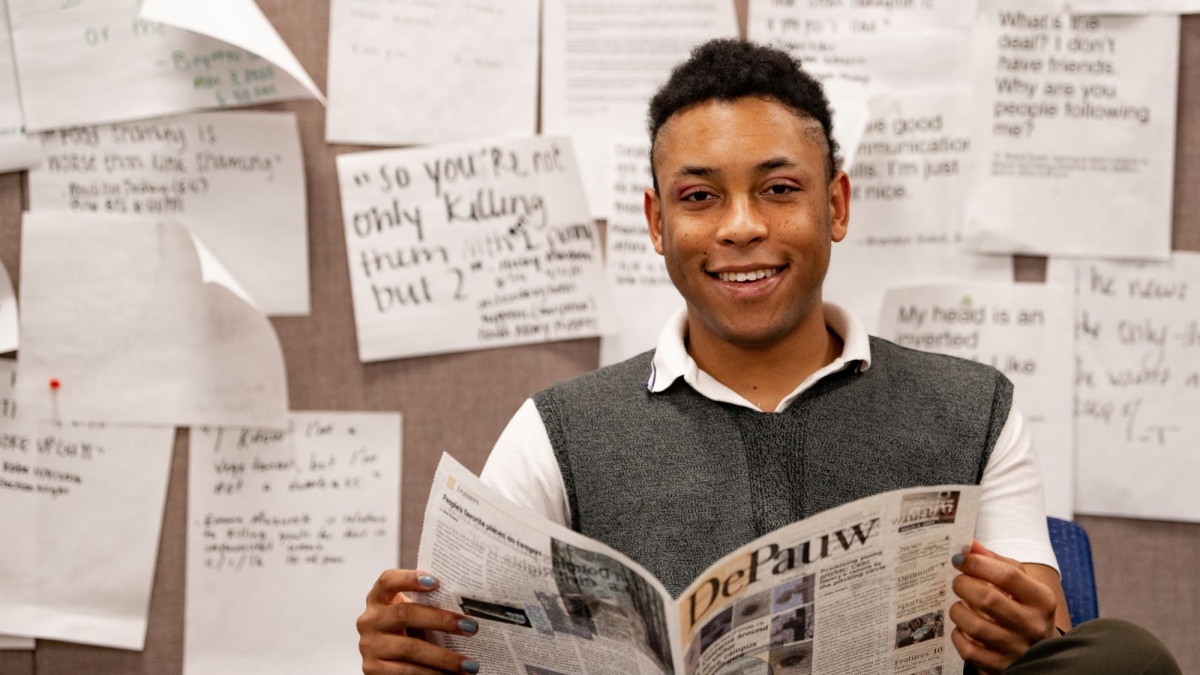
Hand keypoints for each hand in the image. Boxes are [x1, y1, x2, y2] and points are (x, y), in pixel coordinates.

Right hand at [357, 569, 481, 673]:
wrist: (387, 663)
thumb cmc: (407, 631)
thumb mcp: (412, 615)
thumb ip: (427, 605)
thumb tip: (470, 605)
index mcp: (378, 599)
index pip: (388, 581)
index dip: (409, 578)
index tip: (436, 581)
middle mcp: (370, 620)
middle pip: (405, 614)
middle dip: (442, 620)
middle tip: (471, 627)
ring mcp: (369, 645)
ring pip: (410, 648)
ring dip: (444, 658)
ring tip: (469, 665)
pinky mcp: (372, 670)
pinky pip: (406, 672)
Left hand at [949, 540, 1058, 673]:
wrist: (1039, 651)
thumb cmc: (1024, 609)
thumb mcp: (1021, 584)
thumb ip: (996, 562)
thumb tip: (968, 543)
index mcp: (1042, 600)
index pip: (1008, 575)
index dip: (978, 563)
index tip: (960, 559)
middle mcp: (1033, 626)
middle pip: (988, 599)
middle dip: (963, 585)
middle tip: (957, 582)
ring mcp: (1018, 649)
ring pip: (975, 626)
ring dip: (958, 611)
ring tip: (959, 605)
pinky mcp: (1001, 667)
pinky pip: (969, 651)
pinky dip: (958, 636)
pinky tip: (962, 629)